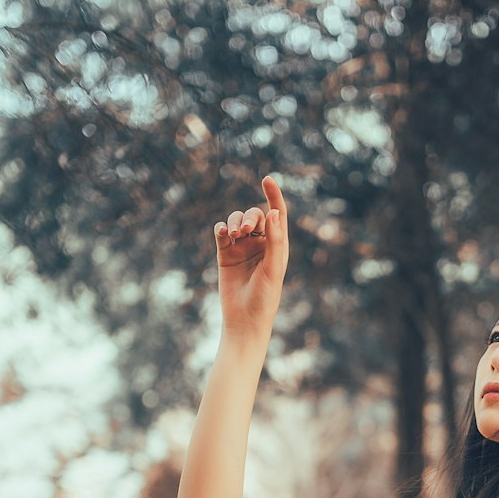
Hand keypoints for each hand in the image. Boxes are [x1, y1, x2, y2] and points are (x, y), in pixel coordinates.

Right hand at [214, 173, 289, 336]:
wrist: (245, 319)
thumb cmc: (265, 297)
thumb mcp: (273, 267)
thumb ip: (274, 240)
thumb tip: (273, 212)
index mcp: (277, 245)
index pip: (277, 214)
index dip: (273, 195)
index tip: (267, 179)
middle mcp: (260, 244)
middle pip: (254, 216)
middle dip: (248, 217)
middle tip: (244, 231)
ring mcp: (241, 248)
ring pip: (236, 221)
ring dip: (234, 221)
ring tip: (233, 234)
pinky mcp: (225, 254)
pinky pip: (221, 233)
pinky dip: (221, 229)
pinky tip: (222, 233)